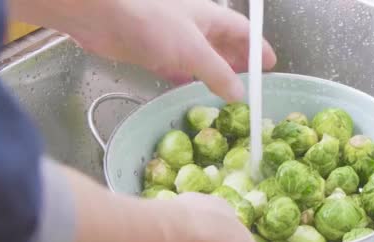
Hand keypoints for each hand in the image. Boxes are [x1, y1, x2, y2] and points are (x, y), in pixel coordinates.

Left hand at [9, 0, 275, 101]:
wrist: (103, 16)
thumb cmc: (153, 23)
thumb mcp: (194, 50)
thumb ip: (219, 73)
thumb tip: (240, 94)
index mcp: (210, 17)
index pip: (243, 32)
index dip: (258, 49)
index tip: (270, 67)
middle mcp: (195, 26)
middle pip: (224, 45)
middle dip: (238, 62)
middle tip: (249, 84)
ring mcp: (174, 39)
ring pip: (201, 58)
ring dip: (213, 73)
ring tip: (226, 92)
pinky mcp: (154, 52)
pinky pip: (178, 67)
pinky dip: (188, 78)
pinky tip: (190, 89)